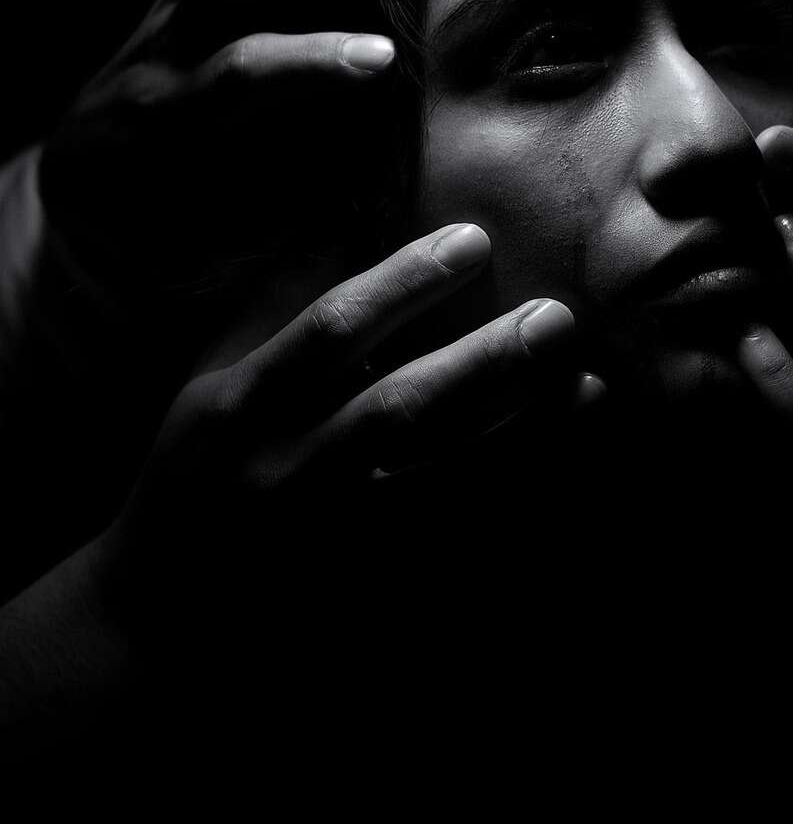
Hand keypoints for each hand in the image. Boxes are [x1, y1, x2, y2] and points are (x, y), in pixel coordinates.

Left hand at [36, 0, 398, 313]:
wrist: (88, 204)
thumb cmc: (164, 239)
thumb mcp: (212, 249)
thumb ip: (282, 214)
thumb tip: (368, 187)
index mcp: (170, 127)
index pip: (238, 77)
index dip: (309, 62)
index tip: (383, 59)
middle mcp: (158, 55)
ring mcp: (161, 12)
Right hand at [106, 223, 602, 629]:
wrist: (171, 605)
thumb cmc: (196, 470)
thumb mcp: (209, 383)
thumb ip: (272, 310)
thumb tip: (343, 219)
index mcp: (241, 408)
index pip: (331, 332)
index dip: (404, 282)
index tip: (474, 240)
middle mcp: (287, 473)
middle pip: (400, 411)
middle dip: (484, 363)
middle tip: (558, 318)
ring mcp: (329, 538)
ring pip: (441, 486)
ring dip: (523, 437)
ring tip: (590, 388)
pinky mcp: (365, 584)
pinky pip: (453, 546)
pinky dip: (515, 509)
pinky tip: (570, 470)